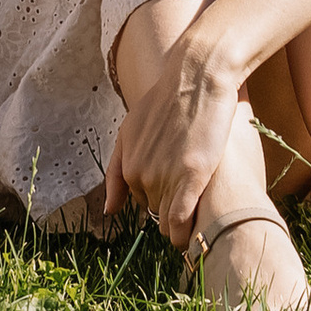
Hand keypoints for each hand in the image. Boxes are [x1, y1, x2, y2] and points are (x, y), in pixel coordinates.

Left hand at [102, 21, 241, 249]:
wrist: (197, 77)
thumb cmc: (167, 101)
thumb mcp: (131, 132)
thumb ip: (118, 171)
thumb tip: (108, 212)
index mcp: (129, 167)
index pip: (143, 205)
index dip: (162, 203)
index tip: (178, 200)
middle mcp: (141, 176)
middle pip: (157, 214)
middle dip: (172, 211)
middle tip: (193, 203)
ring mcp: (165, 178)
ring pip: (170, 223)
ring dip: (183, 226)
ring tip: (201, 216)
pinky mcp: (191, 177)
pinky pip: (182, 222)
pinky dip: (187, 232)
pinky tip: (198, 231)